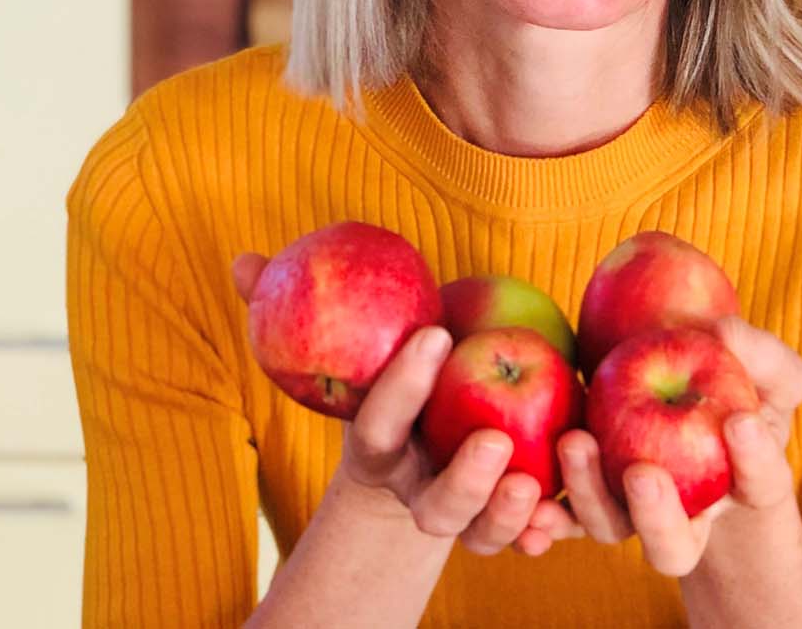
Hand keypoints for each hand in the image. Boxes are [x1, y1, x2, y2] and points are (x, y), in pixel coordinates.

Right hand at [233, 254, 580, 557]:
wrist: (412, 448)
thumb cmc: (380, 377)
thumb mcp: (348, 346)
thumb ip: (288, 309)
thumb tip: (242, 261)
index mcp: (380, 447)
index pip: (383, 422)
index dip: (402, 385)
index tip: (434, 333)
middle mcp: (418, 489)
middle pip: (436, 505)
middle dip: (463, 482)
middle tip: (496, 439)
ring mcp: (463, 512)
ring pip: (480, 533)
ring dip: (505, 514)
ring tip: (532, 482)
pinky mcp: (504, 521)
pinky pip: (524, 540)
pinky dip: (541, 535)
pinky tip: (558, 522)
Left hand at [543, 314, 801, 575]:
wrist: (681, 392)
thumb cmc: (733, 380)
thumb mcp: (764, 366)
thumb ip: (758, 351)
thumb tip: (720, 335)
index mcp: (744, 484)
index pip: (759, 482)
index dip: (755, 459)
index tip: (741, 420)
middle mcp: (688, 516)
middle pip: (674, 544)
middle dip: (656, 516)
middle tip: (642, 473)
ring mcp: (632, 511)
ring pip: (610, 526)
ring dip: (588, 493)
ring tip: (574, 442)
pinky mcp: (586, 495)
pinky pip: (562, 515)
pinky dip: (543, 512)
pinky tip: (528, 492)